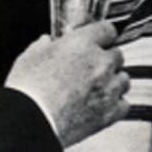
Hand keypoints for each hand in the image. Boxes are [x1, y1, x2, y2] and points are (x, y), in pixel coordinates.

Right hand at [5, 21, 128, 146]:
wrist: (31, 121)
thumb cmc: (28, 90)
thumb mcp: (29, 57)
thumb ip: (42, 46)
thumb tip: (46, 42)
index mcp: (82, 43)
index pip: (107, 29)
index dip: (101, 36)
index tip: (96, 42)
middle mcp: (100, 62)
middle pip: (118, 55)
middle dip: (105, 60)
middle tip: (90, 69)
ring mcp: (108, 87)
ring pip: (124, 79)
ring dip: (113, 82)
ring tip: (96, 90)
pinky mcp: (110, 112)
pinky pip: (124, 104)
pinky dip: (116, 105)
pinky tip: (102, 107)